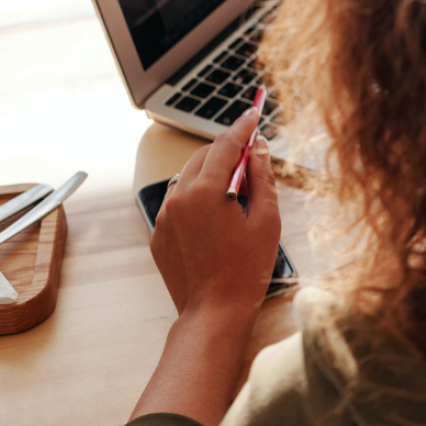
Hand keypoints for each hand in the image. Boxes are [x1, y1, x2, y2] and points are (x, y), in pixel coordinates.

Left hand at [151, 107, 280, 317]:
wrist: (214, 312)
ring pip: (189, 178)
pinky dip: (198, 198)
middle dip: (228, 151)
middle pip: (204, 156)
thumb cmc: (245, 270)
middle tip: (253, 158)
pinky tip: (218, 217)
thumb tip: (258, 149)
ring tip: (237, 194)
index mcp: (206, 191)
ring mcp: (165, 217)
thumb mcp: (266, 220)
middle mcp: (179, 199)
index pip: (225, 144)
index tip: (254, 113)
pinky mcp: (159, 234)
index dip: (242, 126)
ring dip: (211, 174)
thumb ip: (262, 178)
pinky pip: (179, 203)